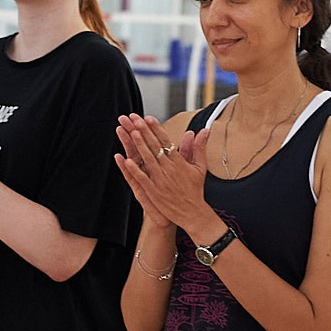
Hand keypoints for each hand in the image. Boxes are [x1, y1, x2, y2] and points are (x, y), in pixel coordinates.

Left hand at [115, 114, 216, 243]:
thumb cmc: (195, 190)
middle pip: (154, 147)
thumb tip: (203, 131)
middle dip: (144, 132)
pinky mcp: (154, 191)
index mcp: (179, 162)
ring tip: (131, 133)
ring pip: (147, 159)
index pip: (165, 141)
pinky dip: (135, 170)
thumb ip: (199, 147)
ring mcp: (160, 180)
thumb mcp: (200, 167)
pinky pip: (142, 178)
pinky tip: (127, 160)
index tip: (148, 118)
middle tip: (135, 119)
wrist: (193, 213)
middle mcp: (169, 169)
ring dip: (139, 146)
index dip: (156, 129)